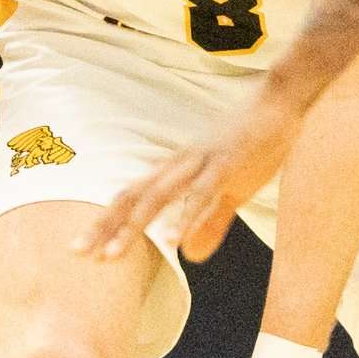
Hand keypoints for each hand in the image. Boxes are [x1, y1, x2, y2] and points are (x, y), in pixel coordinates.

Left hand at [89, 84, 307, 263]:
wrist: (279, 101)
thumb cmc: (253, 142)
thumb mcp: (231, 190)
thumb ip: (210, 223)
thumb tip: (190, 256)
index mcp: (176, 169)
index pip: (131, 197)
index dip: (106, 222)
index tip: (83, 250)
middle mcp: (180, 164)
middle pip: (133, 197)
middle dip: (105, 226)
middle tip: (79, 255)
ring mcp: (201, 162)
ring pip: (159, 197)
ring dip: (134, 227)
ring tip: (113, 255)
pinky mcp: (227, 163)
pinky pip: (202, 194)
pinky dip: (186, 218)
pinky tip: (173, 241)